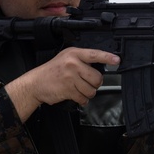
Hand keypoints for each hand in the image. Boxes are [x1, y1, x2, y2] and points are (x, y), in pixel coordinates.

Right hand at [5, 47, 119, 119]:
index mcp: (74, 54)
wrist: (36, 83)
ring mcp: (70, 77)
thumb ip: (81, 60)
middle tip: (86, 83)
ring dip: (87, 93)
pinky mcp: (68, 90)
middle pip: (97, 78)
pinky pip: (84, 98)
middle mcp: (73, 63)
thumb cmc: (52, 72)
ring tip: (78, 89)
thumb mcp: (65, 58)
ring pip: (92, 90)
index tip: (117, 60)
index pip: (94, 54)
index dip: (107, 57)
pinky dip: (81, 100)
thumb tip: (100, 66)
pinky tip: (74, 95)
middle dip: (94, 84)